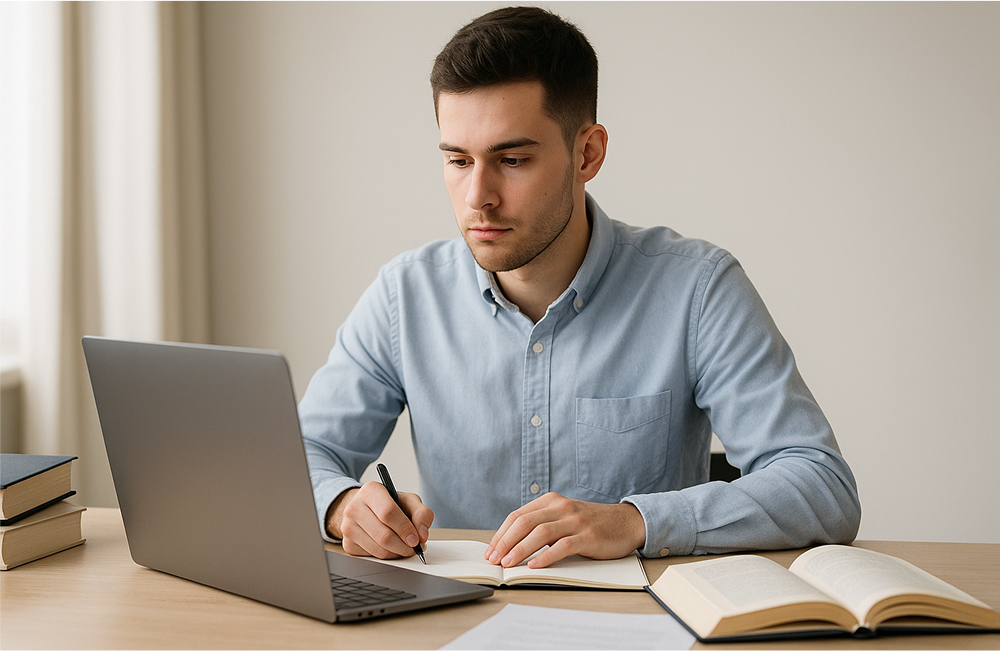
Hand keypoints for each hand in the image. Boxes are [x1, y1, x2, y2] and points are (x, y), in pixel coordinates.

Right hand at [325, 482, 433, 558]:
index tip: (416, 539)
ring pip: (379, 550)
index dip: (405, 528)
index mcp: (371, 491)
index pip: (388, 512)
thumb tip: (422, 534)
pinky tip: (390, 547)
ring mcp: (347, 526)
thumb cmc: (389, 504)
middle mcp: (354, 507)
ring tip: (404, 547)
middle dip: (404, 546)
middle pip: (384, 535)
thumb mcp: (408, 501)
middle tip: (414, 547)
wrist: (365, 509)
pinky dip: (386, 556)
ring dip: (397, 553)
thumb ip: (422, 513)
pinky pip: (371, 557)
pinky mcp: (347, 543)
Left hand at [484, 492, 645, 568]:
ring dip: (521, 549)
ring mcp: (575, 521)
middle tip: (494, 560)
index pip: (518, 516)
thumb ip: (542, 525)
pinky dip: (546, 557)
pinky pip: (563, 546)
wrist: (626, 522)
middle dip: (505, 542)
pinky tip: (535, 566)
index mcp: (551, 501)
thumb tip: (510, 546)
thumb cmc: (590, 524)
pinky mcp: (588, 536)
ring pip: (541, 533)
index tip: (490, 551)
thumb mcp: (563, 517)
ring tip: (508, 564)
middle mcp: (561, 507)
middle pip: (525, 523)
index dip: (501, 534)